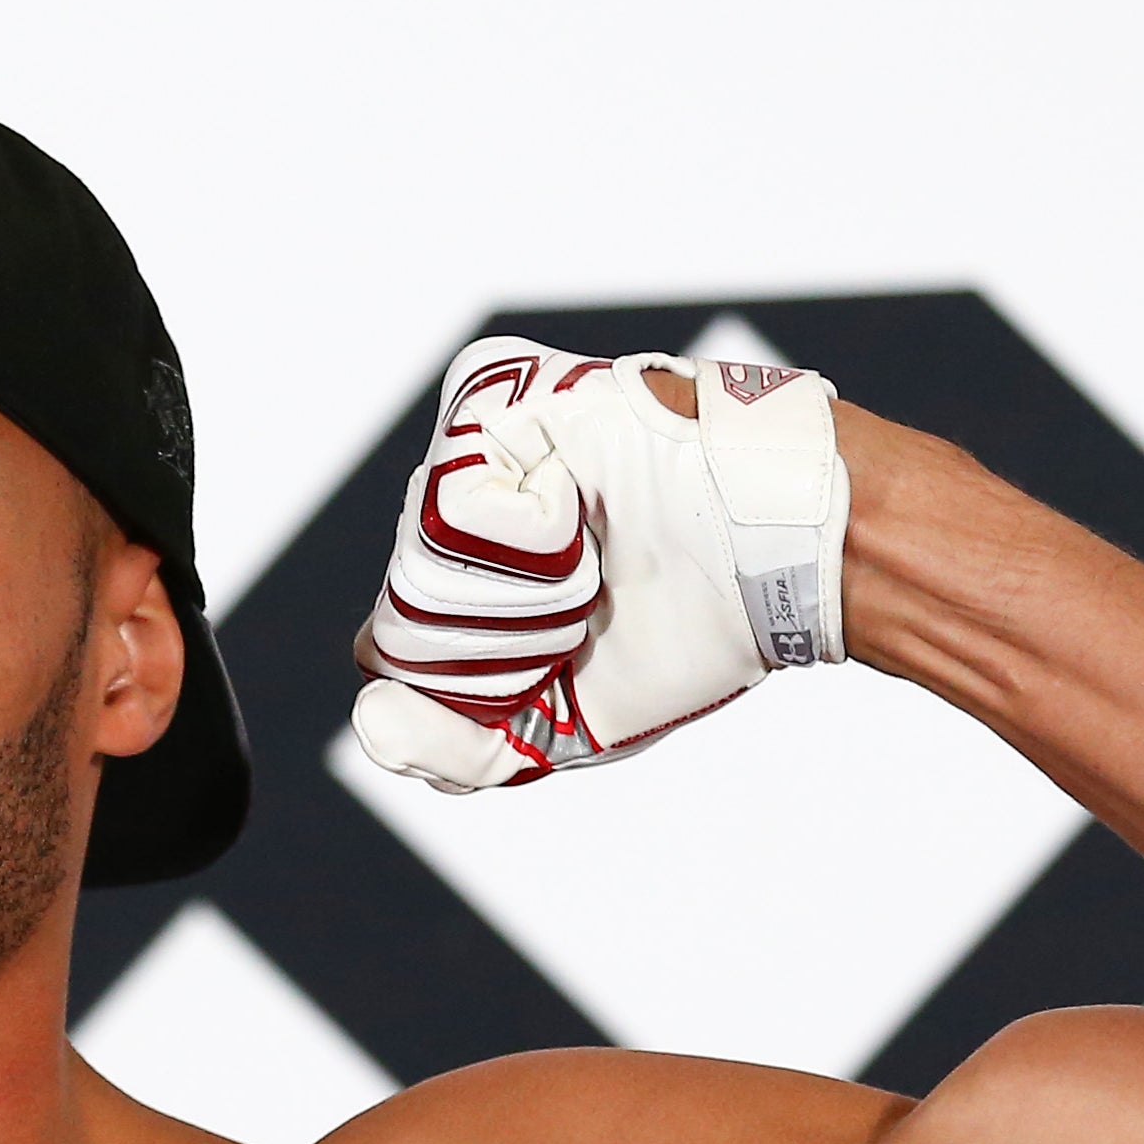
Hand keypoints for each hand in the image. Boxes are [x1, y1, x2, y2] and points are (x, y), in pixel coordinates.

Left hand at [350, 338, 846, 793]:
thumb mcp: (557, 726)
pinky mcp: (492, 390)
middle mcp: (453, 507)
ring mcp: (468, 447)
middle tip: (586, 610)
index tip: (561, 665)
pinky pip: (455, 500)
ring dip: (522, 596)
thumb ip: (452, 753)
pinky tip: (584, 509)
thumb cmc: (684, 629)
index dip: (477, 684)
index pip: (389, 648)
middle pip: (400, 610)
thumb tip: (367, 720)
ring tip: (591, 562)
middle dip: (500, 646)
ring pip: (422, 559)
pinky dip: (531, 535)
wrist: (776, 558)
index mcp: (463, 576)